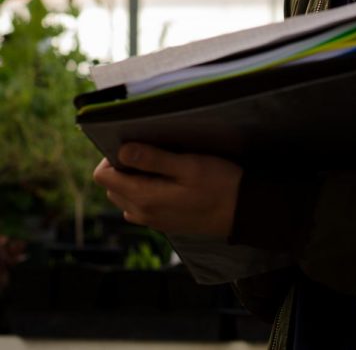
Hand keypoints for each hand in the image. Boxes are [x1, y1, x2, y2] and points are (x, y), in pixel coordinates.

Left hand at [93, 143, 242, 236]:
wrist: (243, 211)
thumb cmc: (219, 184)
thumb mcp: (188, 165)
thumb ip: (153, 159)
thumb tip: (121, 151)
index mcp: (144, 198)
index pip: (103, 177)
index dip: (111, 156)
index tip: (133, 142)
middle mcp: (142, 213)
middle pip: (111, 187)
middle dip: (122, 167)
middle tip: (149, 150)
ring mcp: (153, 220)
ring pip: (124, 196)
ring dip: (133, 179)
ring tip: (160, 163)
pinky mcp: (164, 222)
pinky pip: (139, 205)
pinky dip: (144, 190)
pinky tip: (168, 179)